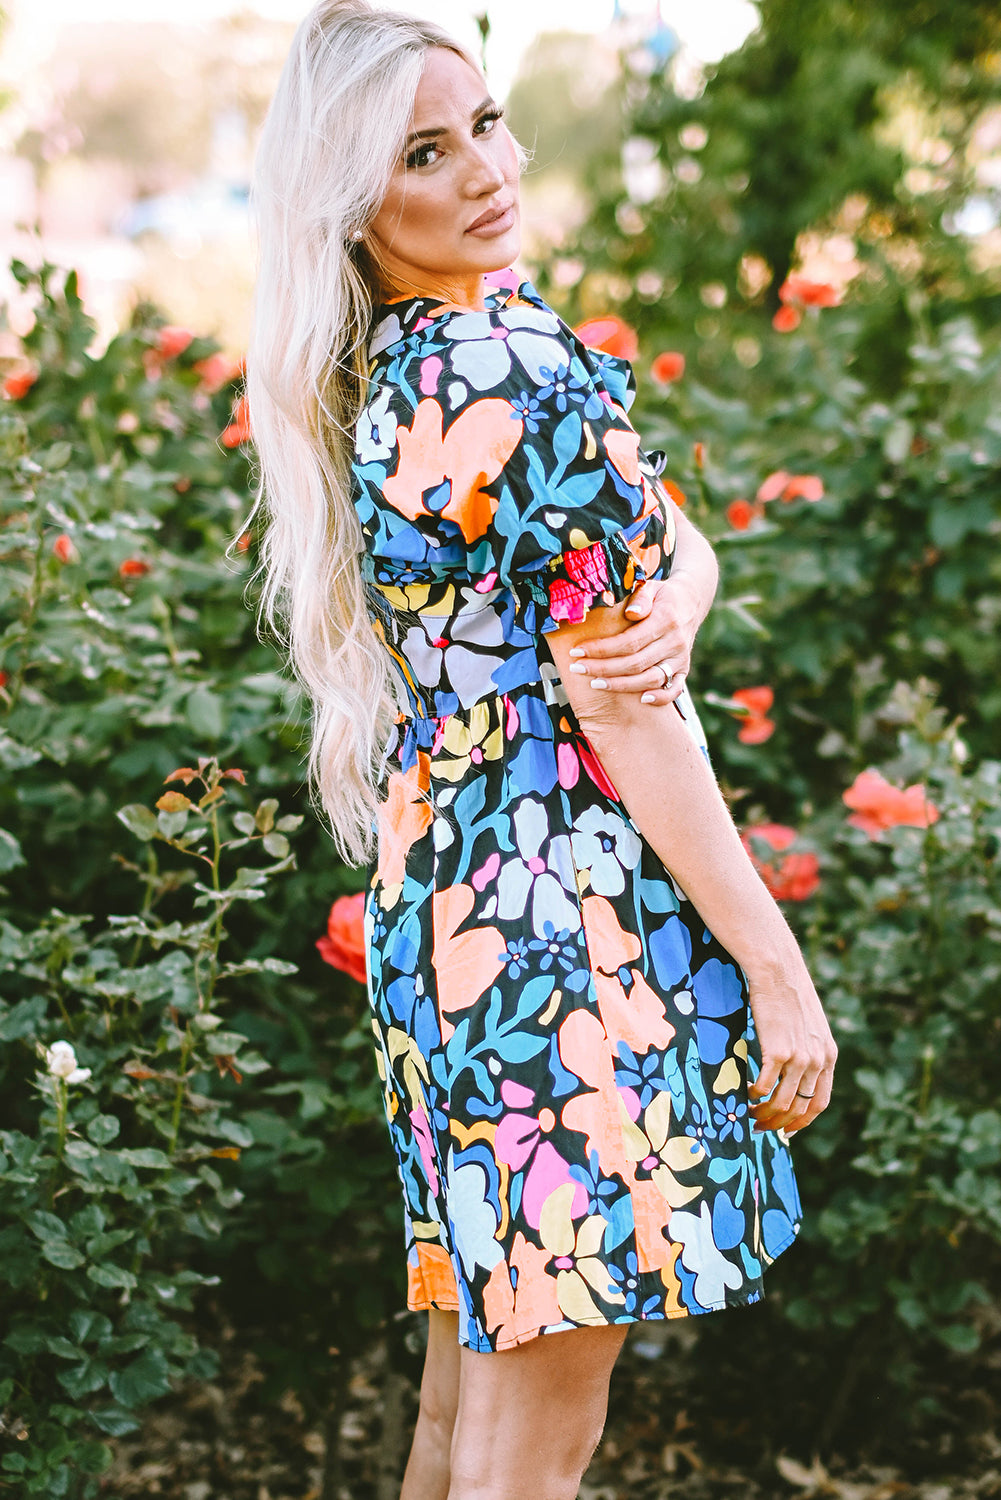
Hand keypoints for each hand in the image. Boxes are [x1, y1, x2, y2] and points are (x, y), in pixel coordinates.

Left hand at [566, 574, 702, 706]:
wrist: (691, 602)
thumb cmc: (661, 595)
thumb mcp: (650, 587)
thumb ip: (641, 598)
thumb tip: (631, 613)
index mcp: (665, 619)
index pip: (629, 641)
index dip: (602, 649)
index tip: (577, 650)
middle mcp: (674, 641)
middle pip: (636, 663)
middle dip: (603, 668)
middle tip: (577, 669)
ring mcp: (680, 658)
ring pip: (651, 679)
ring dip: (621, 685)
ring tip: (595, 683)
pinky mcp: (683, 669)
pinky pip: (674, 689)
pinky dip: (660, 698)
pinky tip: (640, 700)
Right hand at [745, 958, 837, 1135]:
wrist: (778, 971)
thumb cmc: (789, 994)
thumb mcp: (810, 1026)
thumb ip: (808, 1051)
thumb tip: (796, 1073)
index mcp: (829, 1056)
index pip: (819, 1103)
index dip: (802, 1121)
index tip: (786, 1129)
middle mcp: (818, 1061)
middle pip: (800, 1108)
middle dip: (779, 1124)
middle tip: (760, 1127)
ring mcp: (799, 1058)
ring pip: (781, 1102)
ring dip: (763, 1114)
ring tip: (749, 1113)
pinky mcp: (777, 1052)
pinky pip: (764, 1086)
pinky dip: (753, 1095)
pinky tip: (745, 1090)